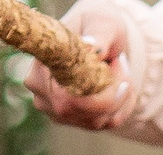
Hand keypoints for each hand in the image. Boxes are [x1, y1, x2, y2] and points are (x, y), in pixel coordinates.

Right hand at [25, 4, 132, 128]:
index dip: (102, 90)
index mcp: (42, 62)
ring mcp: (53, 109)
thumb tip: (93, 48)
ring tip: (118, 70)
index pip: (69, 97)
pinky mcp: (71, 120)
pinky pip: (106, 124)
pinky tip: (119, 86)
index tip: (119, 63)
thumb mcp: (102, 23)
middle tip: (122, 63)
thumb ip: (99, 34)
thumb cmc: (97, 25)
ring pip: (99, 120)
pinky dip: (121, 106)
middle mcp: (40, 90)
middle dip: (115, 92)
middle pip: (86, 111)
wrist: (98, 38)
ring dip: (119, 98)